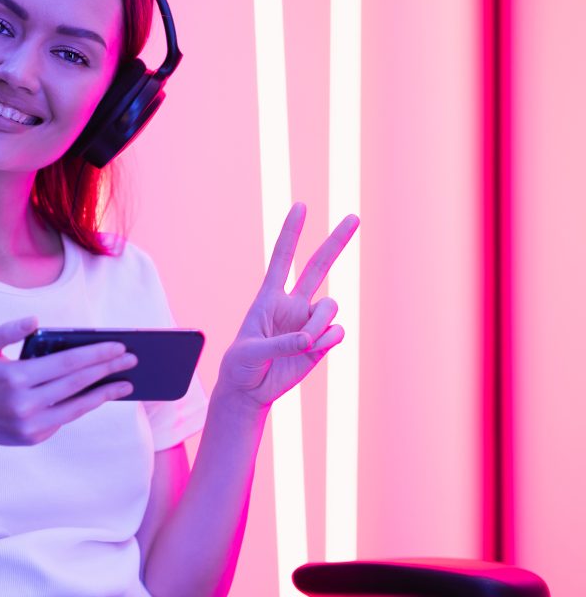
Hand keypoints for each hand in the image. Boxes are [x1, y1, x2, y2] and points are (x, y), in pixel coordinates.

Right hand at [0, 317, 137, 450]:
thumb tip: (36, 320)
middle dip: (107, 370)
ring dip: (105, 393)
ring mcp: (31, 424)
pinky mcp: (34, 437)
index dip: (95, 354)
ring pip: (77, 406)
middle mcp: (25, 403)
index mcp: (15, 377)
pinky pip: (65, 418)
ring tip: (127, 383)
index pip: (66, 363)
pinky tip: (101, 394)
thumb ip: (7, 331)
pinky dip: (85, 405)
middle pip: (77, 383)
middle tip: (132, 359)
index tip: (118, 346)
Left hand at [219, 203, 358, 410]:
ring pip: (330, 307)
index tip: (300, 206)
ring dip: (321, 322)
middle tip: (354, 216)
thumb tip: (310, 338)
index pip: (282, 258)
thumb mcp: (251, 352)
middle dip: (336, 242)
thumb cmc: (241, 365)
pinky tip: (314, 349)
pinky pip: (336, 331)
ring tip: (304, 342)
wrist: (250, 390)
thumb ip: (280, 343)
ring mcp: (309, 321)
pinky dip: (328, 339)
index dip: (291, 233)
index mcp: (269, 298)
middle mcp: (292, 304)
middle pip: (318, 266)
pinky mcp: (322, 341)